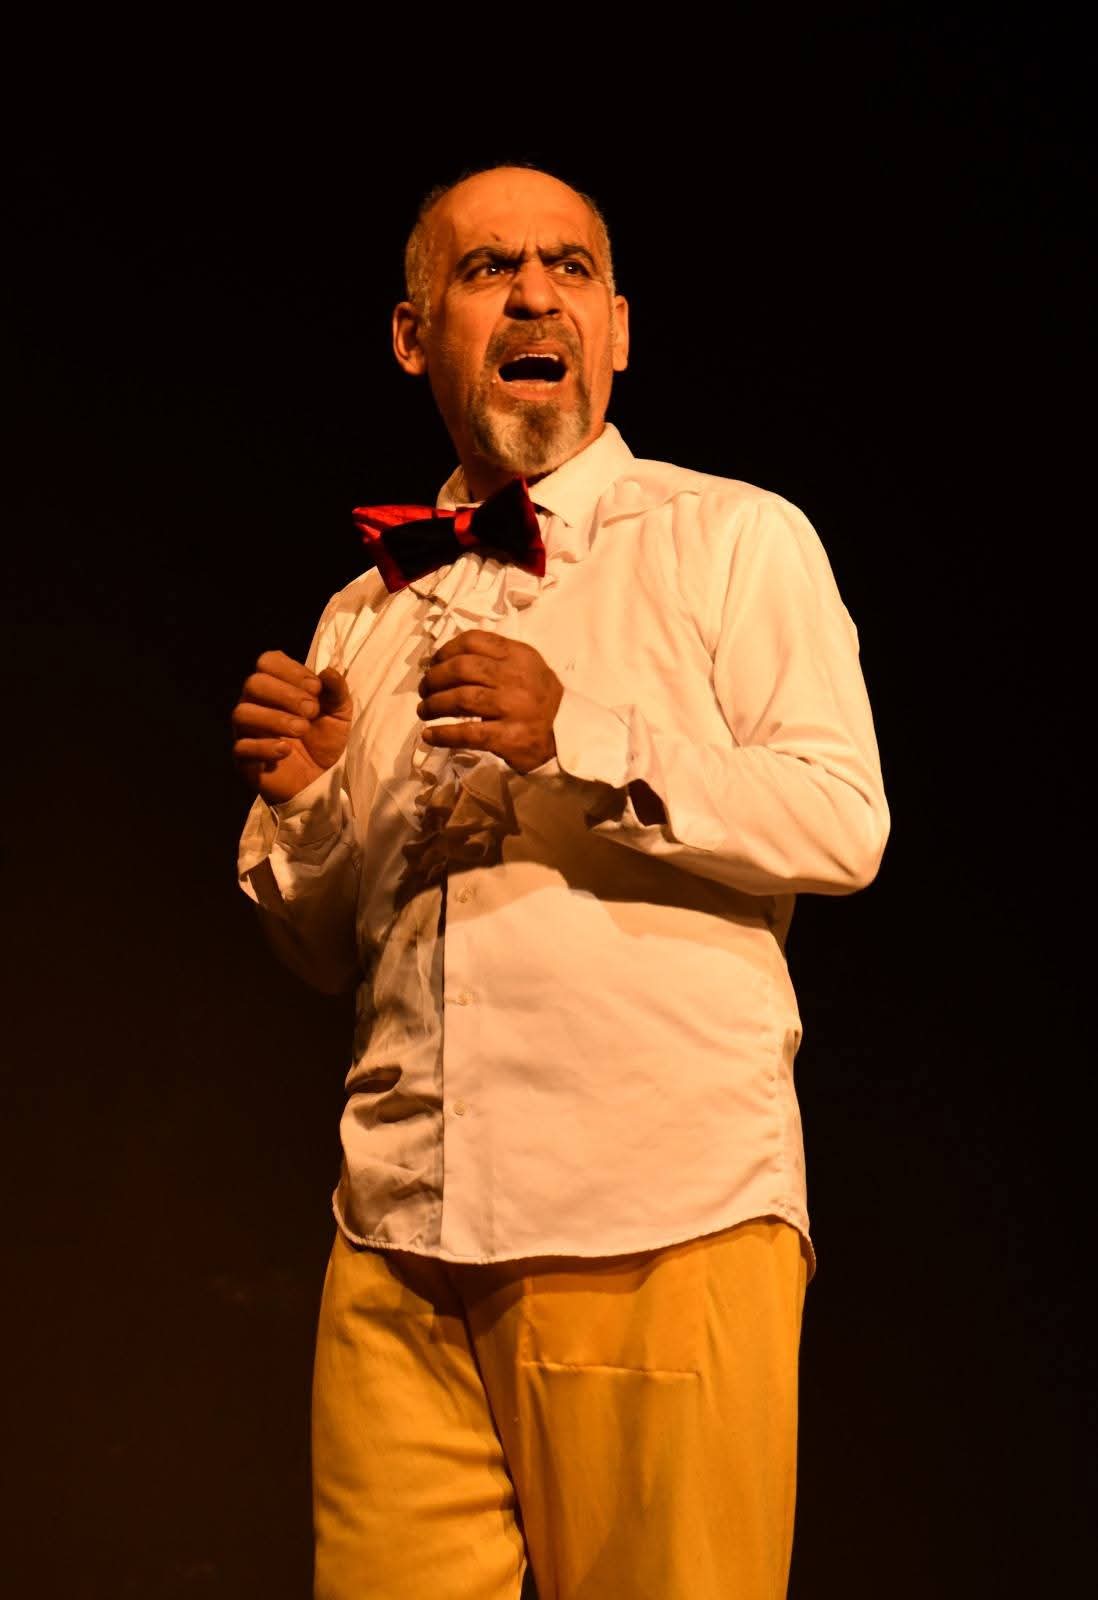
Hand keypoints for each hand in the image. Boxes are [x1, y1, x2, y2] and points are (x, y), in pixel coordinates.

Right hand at [232, 650, 352, 803]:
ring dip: (275, 718)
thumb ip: (336, 691)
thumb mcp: (339, 713)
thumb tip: (328, 671)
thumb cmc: (324, 740)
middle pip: (254, 683)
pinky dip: (264, 746)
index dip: (291, 670)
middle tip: (311, 711)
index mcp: (276, 686)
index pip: (268, 661)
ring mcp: (247, 730)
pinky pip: (241, 747)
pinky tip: (286, 750)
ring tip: (301, 730)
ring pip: (242, 712)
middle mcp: (256, 703)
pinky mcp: (245, 757)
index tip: (316, 689)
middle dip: (285, 694)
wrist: (321, 779)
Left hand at [417, 630, 562, 773]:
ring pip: (461, 699)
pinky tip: (429, 735)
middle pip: (461, 669)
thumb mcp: (527, 667)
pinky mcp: (508, 737)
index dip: (446, 650)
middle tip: (425, 689)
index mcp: (519, 655)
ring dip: (434, 705)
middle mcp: (516, 678)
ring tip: (424, 710)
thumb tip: (447, 658)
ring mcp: (513, 708)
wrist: (569, 735)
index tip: (435, 662)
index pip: (474, 641)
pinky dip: (442, 734)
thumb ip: (496, 657)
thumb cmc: (541, 699)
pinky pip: (467, 733)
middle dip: (434, 678)